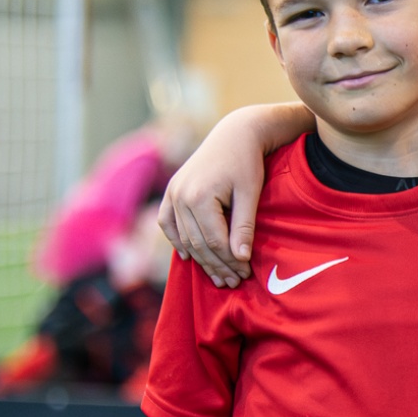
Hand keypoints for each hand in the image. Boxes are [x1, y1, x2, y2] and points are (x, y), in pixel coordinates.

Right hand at [157, 103, 306, 286]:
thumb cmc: (247, 162)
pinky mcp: (171, 190)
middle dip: (217, 265)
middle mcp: (180, 196)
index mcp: (199, 197)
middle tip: (233, 282)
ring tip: (218, 276)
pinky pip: (167, 222)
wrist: (234, 134)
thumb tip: (241, 258)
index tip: (245, 274)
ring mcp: (172, 193)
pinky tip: (188, 257)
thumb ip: (244, 226)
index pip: (215, 241)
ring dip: (200, 259)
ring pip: (184, 237)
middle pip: (198, 243)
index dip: (230, 261)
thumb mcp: (250, 194)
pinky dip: (176, 240)